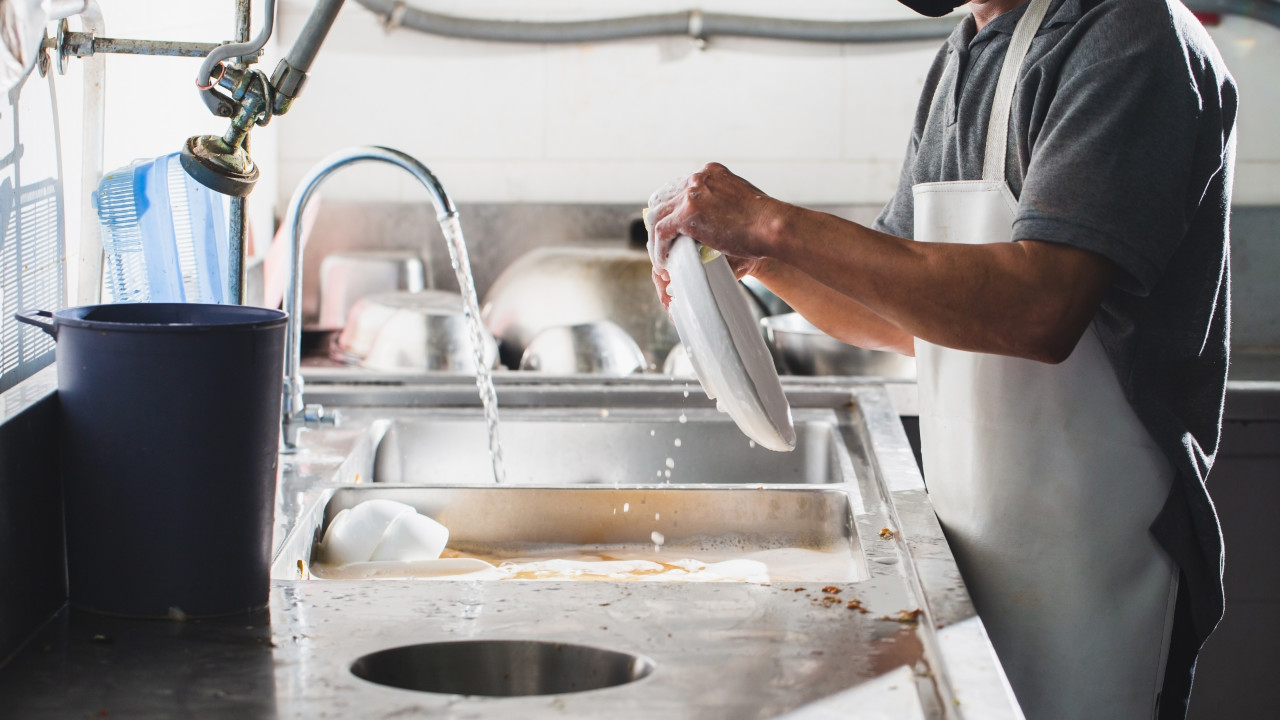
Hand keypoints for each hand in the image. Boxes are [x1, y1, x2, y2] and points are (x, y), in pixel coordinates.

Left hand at [645, 163, 790, 306]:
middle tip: (663, 244)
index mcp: (710, 172)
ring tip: (662, 257)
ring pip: (657, 216)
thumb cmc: (765, 223)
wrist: (774, 226)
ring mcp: (691, 194)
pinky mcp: (687, 214)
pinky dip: (660, 249)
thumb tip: (713, 222)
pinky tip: (665, 263)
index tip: (671, 227)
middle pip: (663, 199)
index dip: (671, 209)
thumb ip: (722, 205)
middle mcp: (698, 178)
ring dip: (656, 239)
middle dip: (660, 223)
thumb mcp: (740, 203)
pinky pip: (661, 232)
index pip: (678, 188)